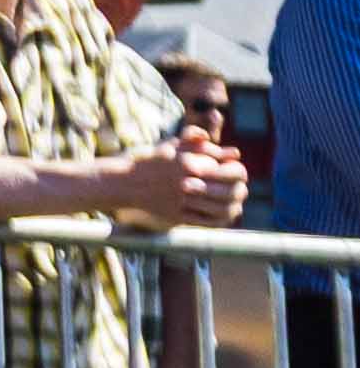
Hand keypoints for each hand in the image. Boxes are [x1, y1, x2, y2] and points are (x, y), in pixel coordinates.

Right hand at [117, 140, 246, 228]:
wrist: (125, 182)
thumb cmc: (152, 161)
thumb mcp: (176, 145)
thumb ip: (205, 146)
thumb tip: (235, 153)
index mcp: (189, 163)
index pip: (232, 171)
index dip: (239, 172)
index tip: (238, 172)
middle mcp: (186, 183)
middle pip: (231, 192)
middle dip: (239, 190)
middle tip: (241, 189)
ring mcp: (181, 202)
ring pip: (221, 209)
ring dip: (232, 206)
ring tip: (235, 203)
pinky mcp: (176, 216)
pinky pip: (207, 221)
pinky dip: (220, 219)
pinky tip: (224, 214)